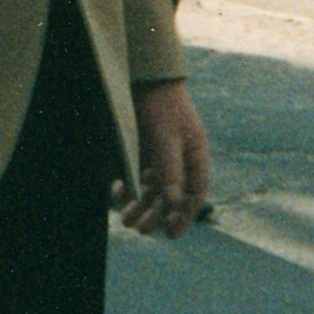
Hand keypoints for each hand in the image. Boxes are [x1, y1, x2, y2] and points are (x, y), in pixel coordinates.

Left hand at [114, 80, 209, 236]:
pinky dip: (129, 187)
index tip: (172, 235)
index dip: (185, 216)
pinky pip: (138, 177)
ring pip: (152, 190)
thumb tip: (174, 203)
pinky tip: (118, 193)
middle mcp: (181, 161)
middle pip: (171, 197)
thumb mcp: (167, 138)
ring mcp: (162, 157)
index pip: (195, 194)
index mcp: (196, 157)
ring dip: (140, 206)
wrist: (145, 77)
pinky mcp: (144, 151)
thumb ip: (171, 170)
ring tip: (125, 220)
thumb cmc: (162, 105)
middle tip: (140, 229)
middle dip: (156, 215)